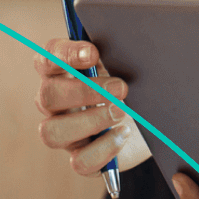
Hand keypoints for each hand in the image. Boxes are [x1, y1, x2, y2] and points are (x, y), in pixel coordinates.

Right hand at [34, 38, 152, 174]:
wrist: (153, 121)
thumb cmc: (134, 85)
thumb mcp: (126, 64)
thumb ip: (117, 50)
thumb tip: (124, 36)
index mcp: (61, 74)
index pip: (46, 59)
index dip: (64, 55)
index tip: (93, 53)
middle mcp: (55, 105)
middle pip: (47, 97)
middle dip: (85, 91)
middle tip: (120, 87)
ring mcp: (64, 134)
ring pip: (51, 133)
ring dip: (90, 121)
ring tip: (122, 112)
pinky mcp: (81, 158)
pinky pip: (79, 162)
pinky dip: (103, 149)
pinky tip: (123, 135)